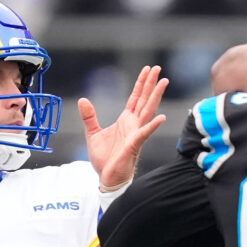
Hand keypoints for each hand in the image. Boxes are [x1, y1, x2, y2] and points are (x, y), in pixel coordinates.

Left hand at [80, 65, 168, 194]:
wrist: (106, 177)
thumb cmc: (104, 158)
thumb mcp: (93, 133)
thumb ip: (90, 117)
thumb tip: (82, 100)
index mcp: (125, 120)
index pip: (135, 98)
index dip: (141, 83)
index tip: (148, 70)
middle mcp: (134, 125)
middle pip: (144, 100)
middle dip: (151, 84)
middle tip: (159, 68)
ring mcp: (136, 134)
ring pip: (148, 111)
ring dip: (156, 97)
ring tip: (164, 82)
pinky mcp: (134, 145)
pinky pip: (144, 134)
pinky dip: (152, 126)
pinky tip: (161, 118)